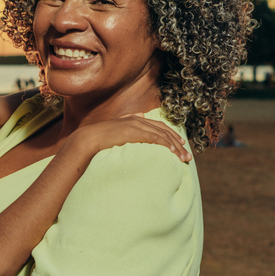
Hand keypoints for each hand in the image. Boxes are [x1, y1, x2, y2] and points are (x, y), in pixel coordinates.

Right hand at [75, 114, 191, 162]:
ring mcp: (135, 124)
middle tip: (187, 155)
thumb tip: (138, 118)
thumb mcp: (115, 130)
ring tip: (183, 157)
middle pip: (163, 130)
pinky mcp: (133, 131)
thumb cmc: (98, 139)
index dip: (170, 135)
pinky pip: (153, 137)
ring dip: (175, 146)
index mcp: (133, 119)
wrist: (87, 139)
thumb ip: (126, 124)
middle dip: (177, 142)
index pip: (158, 126)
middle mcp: (136, 119)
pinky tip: (172, 151)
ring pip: (162, 134)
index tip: (180, 144)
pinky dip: (164, 143)